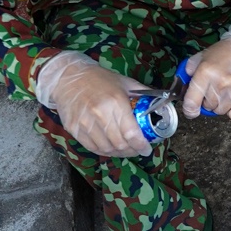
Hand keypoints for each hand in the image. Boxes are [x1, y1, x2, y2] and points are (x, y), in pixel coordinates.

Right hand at [35, 50, 152, 157]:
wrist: (67, 77)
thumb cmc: (99, 79)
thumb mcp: (125, 82)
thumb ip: (144, 94)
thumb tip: (162, 103)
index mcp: (115, 102)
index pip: (131, 133)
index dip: (141, 145)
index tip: (147, 148)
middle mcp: (99, 114)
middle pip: (120, 144)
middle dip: (132, 151)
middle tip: (138, 150)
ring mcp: (85, 123)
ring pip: (106, 149)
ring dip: (119, 153)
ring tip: (126, 150)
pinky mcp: (74, 129)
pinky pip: (93, 148)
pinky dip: (105, 151)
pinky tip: (111, 148)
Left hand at [182, 26, 230, 120]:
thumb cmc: (227, 51)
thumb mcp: (203, 55)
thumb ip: (189, 70)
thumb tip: (183, 86)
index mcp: (206, 72)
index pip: (192, 102)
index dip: (189, 110)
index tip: (191, 111)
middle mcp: (220, 84)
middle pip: (207, 107)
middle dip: (207, 101)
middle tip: (214, 89)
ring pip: (220, 111)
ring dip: (220, 105)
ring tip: (225, 91)